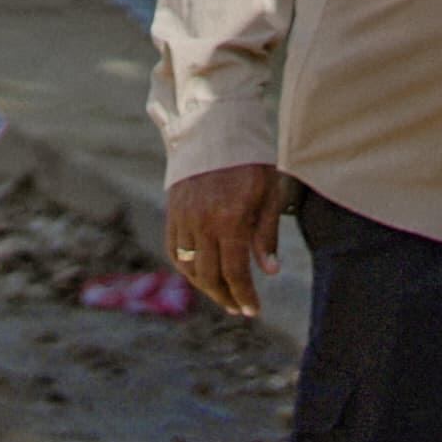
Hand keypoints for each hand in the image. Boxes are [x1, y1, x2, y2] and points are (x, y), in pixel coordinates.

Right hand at [165, 163, 291, 319]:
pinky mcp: (172, 212)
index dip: (243, 295)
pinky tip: (199, 274)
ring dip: (205, 286)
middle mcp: (201, 223)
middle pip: (209, 275)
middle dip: (225, 297)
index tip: (253, 311)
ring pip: (188, 267)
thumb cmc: (249, 161)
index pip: (234, 271)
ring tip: (222, 295)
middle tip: (238, 309)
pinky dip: (185, 268)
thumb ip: (266, 235)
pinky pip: (174, 250)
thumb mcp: (269, 194)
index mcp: (229, 220)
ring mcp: (183, 219)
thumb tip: (269, 272)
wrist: (213, 130)